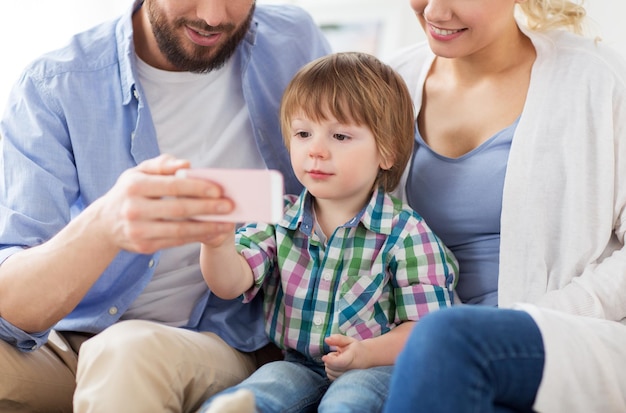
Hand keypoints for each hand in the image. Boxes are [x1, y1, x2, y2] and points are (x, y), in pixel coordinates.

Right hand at [95, 154, 235, 252]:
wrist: (104, 224)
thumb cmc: (129, 191)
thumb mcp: (138, 172)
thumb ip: (162, 164)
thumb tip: (186, 164)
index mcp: (134, 186)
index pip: (172, 186)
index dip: (197, 188)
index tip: (219, 190)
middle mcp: (134, 209)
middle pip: (179, 209)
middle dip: (208, 208)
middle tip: (229, 206)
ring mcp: (138, 230)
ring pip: (179, 230)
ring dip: (207, 227)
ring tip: (226, 223)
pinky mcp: (144, 246)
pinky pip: (176, 242)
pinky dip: (196, 237)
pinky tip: (212, 231)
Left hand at [322, 334, 364, 380]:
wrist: (367, 358)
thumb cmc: (357, 349)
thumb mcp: (349, 340)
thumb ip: (338, 339)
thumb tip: (326, 340)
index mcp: (352, 358)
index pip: (340, 363)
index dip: (330, 360)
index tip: (324, 357)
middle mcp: (350, 370)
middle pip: (331, 368)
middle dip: (330, 359)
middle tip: (338, 354)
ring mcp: (348, 377)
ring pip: (329, 372)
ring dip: (330, 365)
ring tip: (339, 360)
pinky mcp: (344, 381)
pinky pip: (331, 377)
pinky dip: (331, 371)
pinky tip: (338, 366)